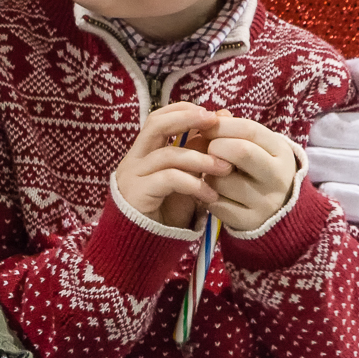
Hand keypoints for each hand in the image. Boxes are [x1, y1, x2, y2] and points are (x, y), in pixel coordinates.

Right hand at [114, 103, 230, 228]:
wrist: (141, 247)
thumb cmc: (166, 211)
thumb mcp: (186, 179)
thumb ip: (198, 155)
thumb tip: (220, 122)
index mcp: (144, 151)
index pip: (159, 118)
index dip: (183, 111)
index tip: (211, 114)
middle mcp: (135, 158)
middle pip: (156, 124)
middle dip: (186, 119)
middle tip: (214, 122)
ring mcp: (133, 174)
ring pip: (168, 154)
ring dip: (201, 159)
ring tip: (225, 168)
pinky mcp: (137, 193)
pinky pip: (168, 180)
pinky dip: (194, 184)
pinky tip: (210, 195)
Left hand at [203, 111, 299, 232]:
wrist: (278, 209)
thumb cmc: (258, 167)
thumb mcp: (256, 145)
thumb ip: (233, 129)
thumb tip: (211, 119)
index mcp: (281, 152)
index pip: (249, 129)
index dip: (221, 125)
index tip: (206, 127)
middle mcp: (278, 177)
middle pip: (239, 151)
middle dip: (214, 146)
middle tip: (207, 150)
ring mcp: (265, 202)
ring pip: (221, 180)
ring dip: (206, 173)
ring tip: (209, 172)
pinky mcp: (249, 221)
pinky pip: (215, 203)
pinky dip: (204, 194)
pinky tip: (209, 191)